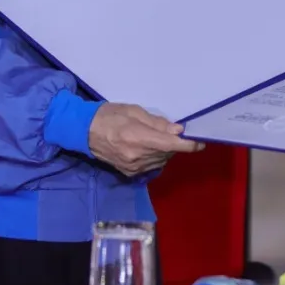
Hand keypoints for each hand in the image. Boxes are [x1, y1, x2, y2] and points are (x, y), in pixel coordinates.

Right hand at [88, 103, 202, 176]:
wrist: (84, 131)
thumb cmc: (109, 115)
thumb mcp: (134, 111)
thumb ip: (157, 123)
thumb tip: (177, 130)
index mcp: (138, 138)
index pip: (170, 145)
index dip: (188, 145)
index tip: (200, 142)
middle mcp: (137, 156)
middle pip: (167, 154)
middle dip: (174, 144)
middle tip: (174, 132)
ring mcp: (133, 167)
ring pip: (161, 161)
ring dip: (166, 151)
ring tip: (159, 138)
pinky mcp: (129, 173)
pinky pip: (150, 166)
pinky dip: (155, 157)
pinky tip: (149, 148)